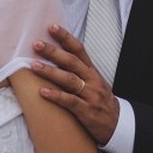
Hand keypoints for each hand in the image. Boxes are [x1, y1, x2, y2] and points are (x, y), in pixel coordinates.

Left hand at [31, 24, 119, 145]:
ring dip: (50, 71)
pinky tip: (43, 92)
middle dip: (53, 51)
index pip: (79, 50)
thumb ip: (79, 72)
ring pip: (69, 79)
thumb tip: (57, 59)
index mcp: (92, 71)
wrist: (118, 124)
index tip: (52, 27)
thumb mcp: (94, 83)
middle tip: (37, 44)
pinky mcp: (86, 111)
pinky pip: (69, 101)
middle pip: (71, 61)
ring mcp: (89, 95)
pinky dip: (56, 95)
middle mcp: (91, 80)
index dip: (65, 38)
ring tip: (34, 66)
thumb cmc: (101, 102)